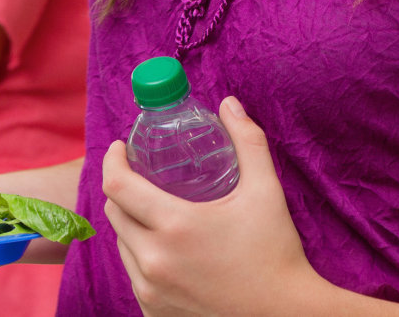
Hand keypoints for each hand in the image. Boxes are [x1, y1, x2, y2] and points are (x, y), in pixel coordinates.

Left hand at [102, 97, 319, 316]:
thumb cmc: (276, 253)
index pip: (117, 185)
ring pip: (122, 246)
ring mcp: (151, 291)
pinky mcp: (155, 314)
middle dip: (122, 190)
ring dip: (131, 225)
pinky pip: (133, 276)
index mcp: (175, 226)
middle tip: (142, 177)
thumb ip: (248, 141)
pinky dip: (141, 258)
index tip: (122, 149)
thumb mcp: (266, 191)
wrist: (286, 316)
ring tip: (154, 212)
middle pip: (115, 213)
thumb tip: (230, 103)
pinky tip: (165, 250)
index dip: (112, 160)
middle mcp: (155, 260)